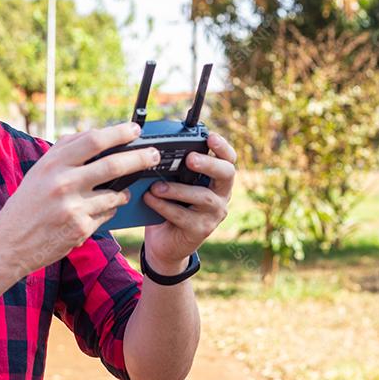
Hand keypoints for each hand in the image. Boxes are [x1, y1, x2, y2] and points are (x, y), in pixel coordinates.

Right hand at [0, 122, 158, 274]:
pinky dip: (108, 211)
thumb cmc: (27, 204)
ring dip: (124, 192)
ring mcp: (74, 208)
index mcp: (53, 164)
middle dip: (140, 158)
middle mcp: (64, 183)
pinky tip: (97, 212)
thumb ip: (65, 152)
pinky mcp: (81, 229)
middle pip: (114, 165)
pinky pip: (108, 215)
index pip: (93, 140)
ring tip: (122, 191)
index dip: (119, 133)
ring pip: (116, 194)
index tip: (135, 129)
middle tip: (154, 155)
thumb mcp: (39, 171)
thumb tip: (96, 134)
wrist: (9, 242)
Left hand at [141, 132, 236, 274]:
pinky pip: (183, 216)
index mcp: (217, 179)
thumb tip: (156, 149)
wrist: (165, 243)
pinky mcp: (201, 230)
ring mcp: (214, 214)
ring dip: (178, 189)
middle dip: (209, 163)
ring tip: (156, 186)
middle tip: (190, 159)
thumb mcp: (175, 183)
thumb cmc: (171, 205)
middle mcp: (222, 195)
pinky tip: (149, 199)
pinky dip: (164, 206)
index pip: (229, 159)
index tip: (210, 137)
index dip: (222, 147)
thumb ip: (174, 169)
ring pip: (203, 197)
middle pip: (226, 174)